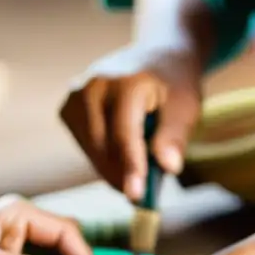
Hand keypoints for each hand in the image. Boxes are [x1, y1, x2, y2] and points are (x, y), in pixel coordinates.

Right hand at [60, 44, 202, 200]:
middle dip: (122, 175)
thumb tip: (169, 167)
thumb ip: (175, 136)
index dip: (131, 167)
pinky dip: (104, 158)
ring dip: (113, 169)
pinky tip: (122, 155)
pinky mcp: (68, 108)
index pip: (124, 134)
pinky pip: (85, 146)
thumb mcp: (186, 106)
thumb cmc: (174, 85)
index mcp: (126, 82)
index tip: (136, 197)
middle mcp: (93, 86)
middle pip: (103, 146)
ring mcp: (76, 96)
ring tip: (137, 172)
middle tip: (141, 196)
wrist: (156, 58)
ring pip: (91, 150)